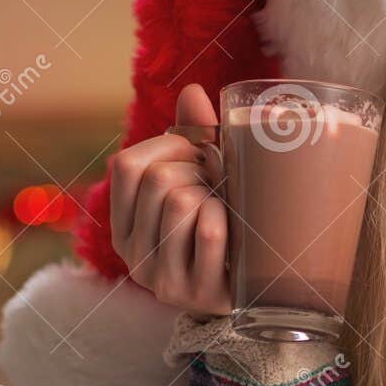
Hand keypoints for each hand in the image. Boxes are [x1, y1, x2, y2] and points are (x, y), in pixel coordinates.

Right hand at [109, 83, 231, 314]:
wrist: (259, 295)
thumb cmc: (232, 227)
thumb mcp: (209, 182)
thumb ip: (197, 139)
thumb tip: (193, 91)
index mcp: (126, 222)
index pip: (128, 164)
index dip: (170, 146)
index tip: (201, 153)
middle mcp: (133, 253)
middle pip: (159, 180)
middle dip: (200, 172)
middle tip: (223, 186)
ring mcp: (161, 277)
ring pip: (182, 202)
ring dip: (217, 196)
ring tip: (229, 211)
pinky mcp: (194, 293)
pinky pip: (210, 231)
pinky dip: (229, 219)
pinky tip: (237, 234)